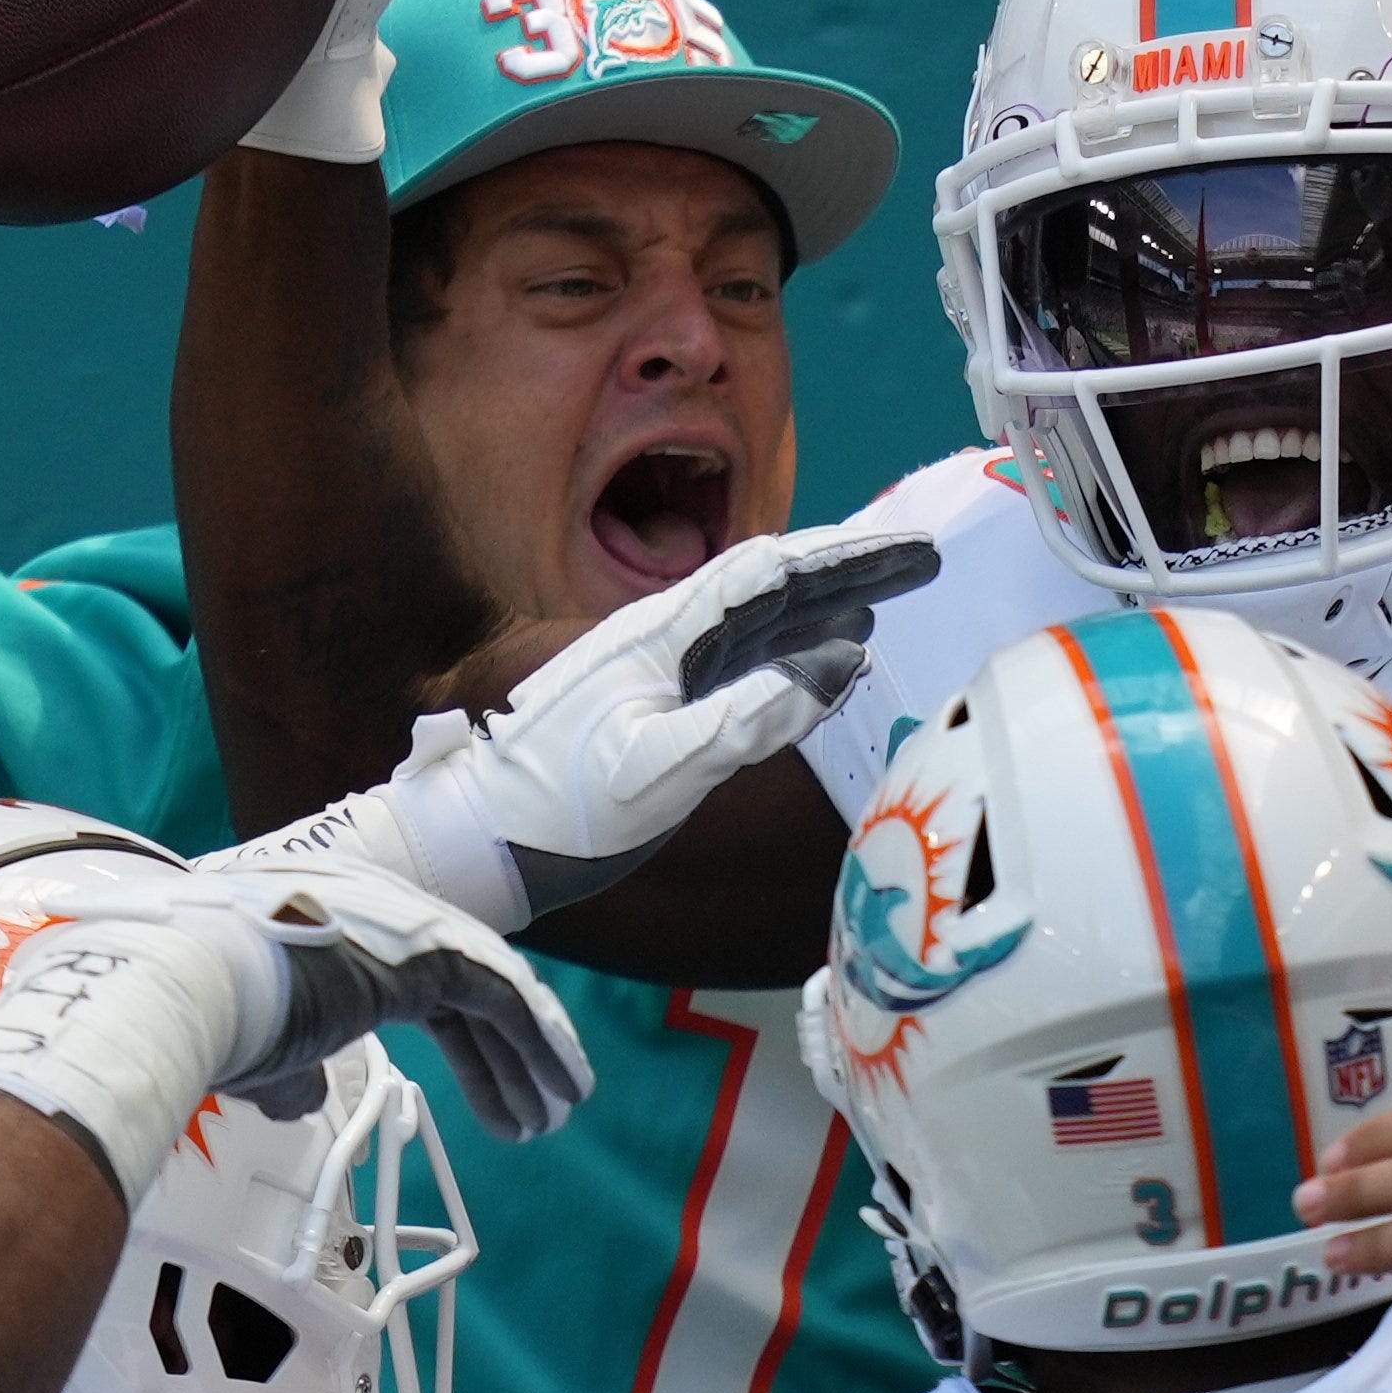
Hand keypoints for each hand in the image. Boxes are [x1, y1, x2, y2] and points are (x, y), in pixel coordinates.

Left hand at [217, 526, 943, 929]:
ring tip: (886, 608)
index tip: (917, 550)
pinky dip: (791, 657)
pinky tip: (817, 672)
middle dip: (851, 570)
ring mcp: (655, 674)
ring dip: (825, 611)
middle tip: (925, 561)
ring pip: (756, 624)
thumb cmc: (551, 813)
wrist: (466, 842)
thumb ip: (740, 725)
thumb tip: (833, 672)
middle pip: (772, 585)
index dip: (851, 557)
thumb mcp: (653, 774)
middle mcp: (662, 639)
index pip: (773, 572)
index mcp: (662, 635)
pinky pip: (738, 666)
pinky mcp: (650, 711)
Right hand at [234, 859, 590, 1140]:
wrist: (195, 986)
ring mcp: (408, 927)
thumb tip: (302, 1102)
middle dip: (503, 1054)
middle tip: (533, 1107)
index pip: (426, 987)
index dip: (466, 1044)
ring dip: (530, 1055)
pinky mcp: (430, 952)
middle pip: (466, 990)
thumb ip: (292, 1074)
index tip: (492, 1091)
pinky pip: (504, 999)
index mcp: (341, 929)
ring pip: (493, 992)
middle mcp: (383, 915)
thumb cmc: (210, 1020)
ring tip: (558, 1110)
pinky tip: (558, 1091)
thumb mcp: (260, 1055)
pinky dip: (538, 1045)